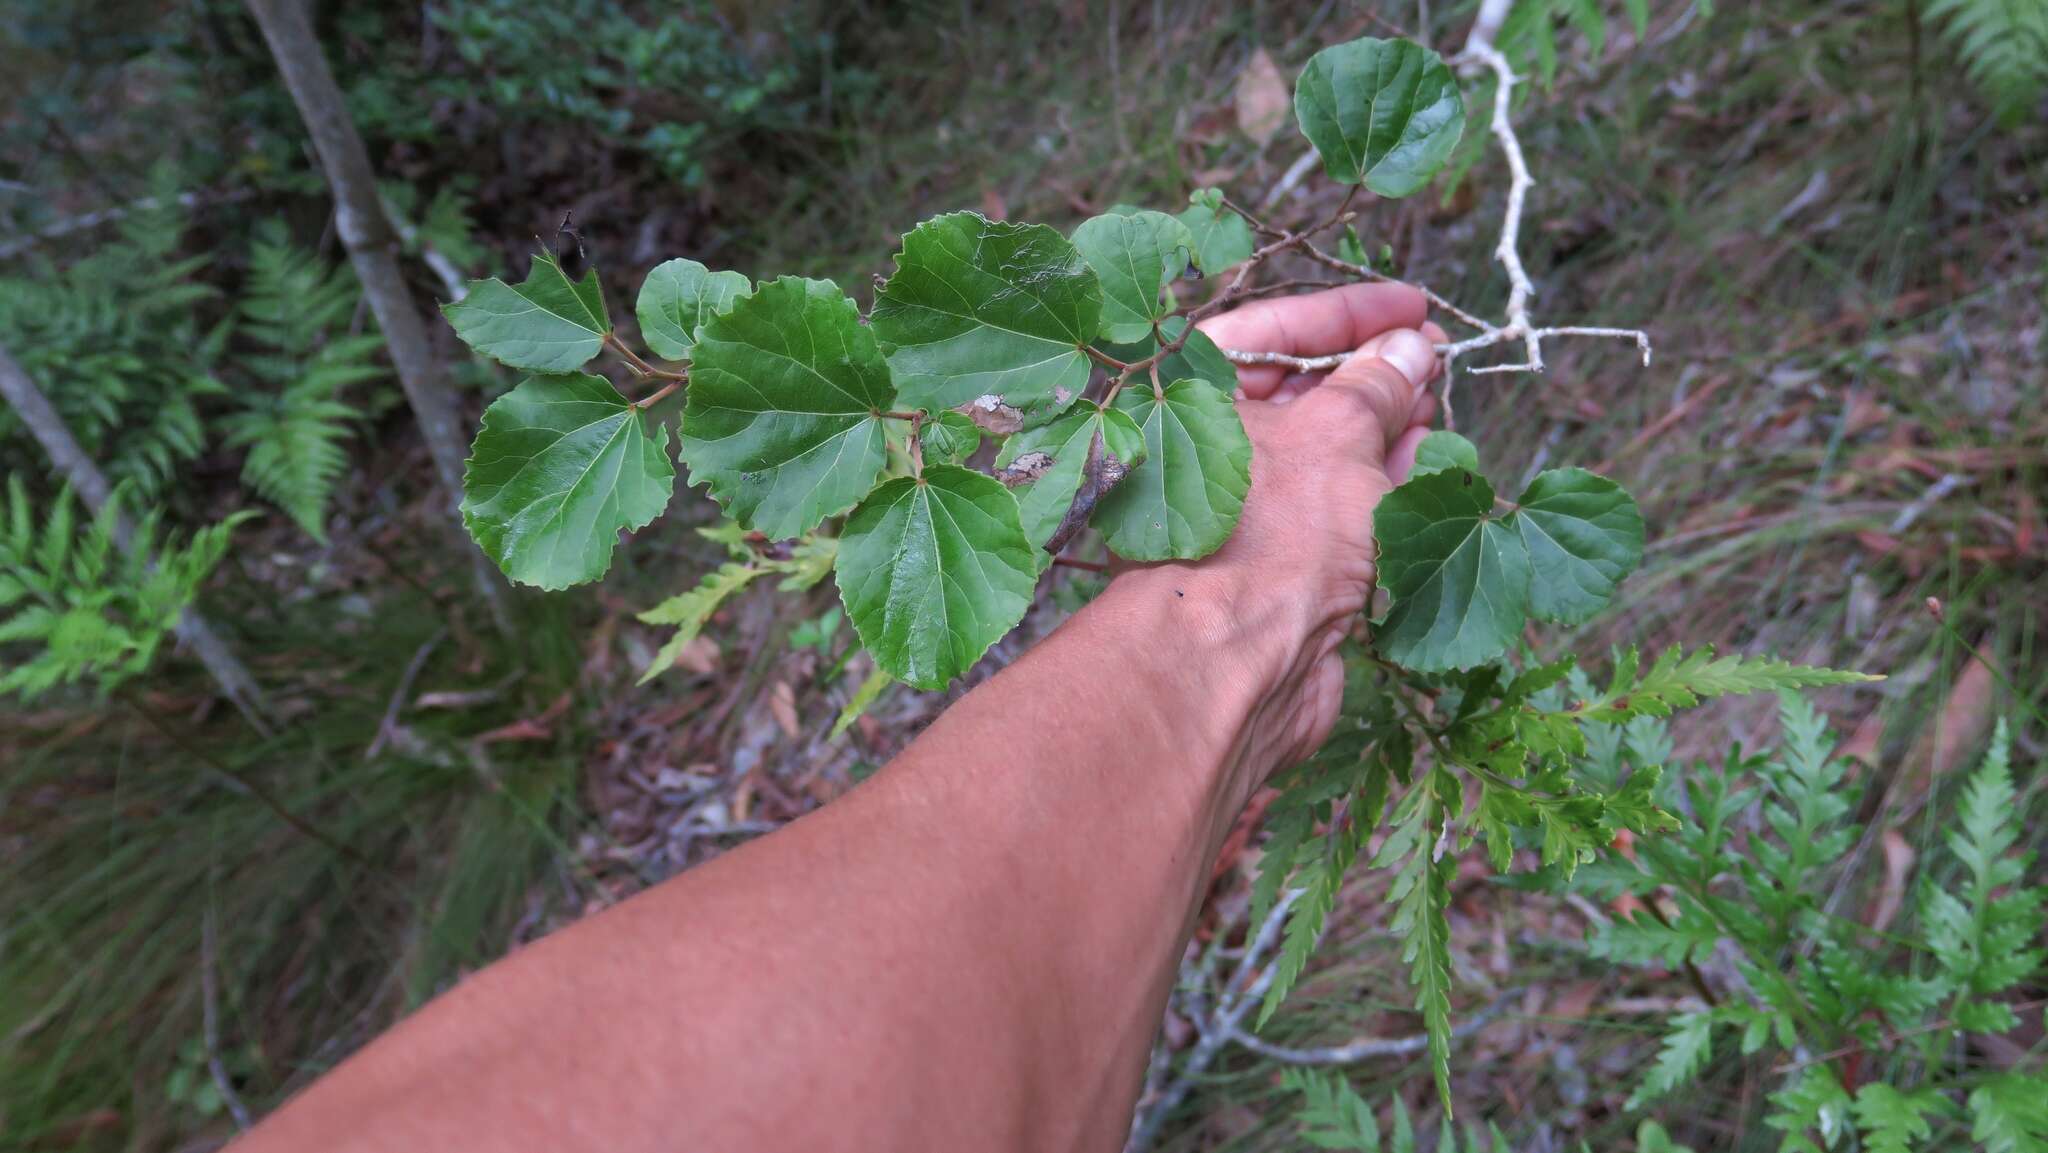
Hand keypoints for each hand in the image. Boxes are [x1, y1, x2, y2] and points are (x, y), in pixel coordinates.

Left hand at [1110, 283, 1443, 803]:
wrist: (1236, 665)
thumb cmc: (1267, 537)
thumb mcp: (1336, 436)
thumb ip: (1374, 387)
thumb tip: (1408, 348)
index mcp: (1190, 402)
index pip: (1271, 331)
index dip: (1345, 313)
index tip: (1411, 304)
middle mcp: (1208, 453)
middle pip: (1297, 393)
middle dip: (1369, 369)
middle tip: (1434, 351)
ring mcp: (1246, 512)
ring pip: (1322, 451)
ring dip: (1383, 421)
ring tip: (1437, 395)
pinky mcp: (1282, 564)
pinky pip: (1337, 505)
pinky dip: (1381, 479)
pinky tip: (1426, 453)